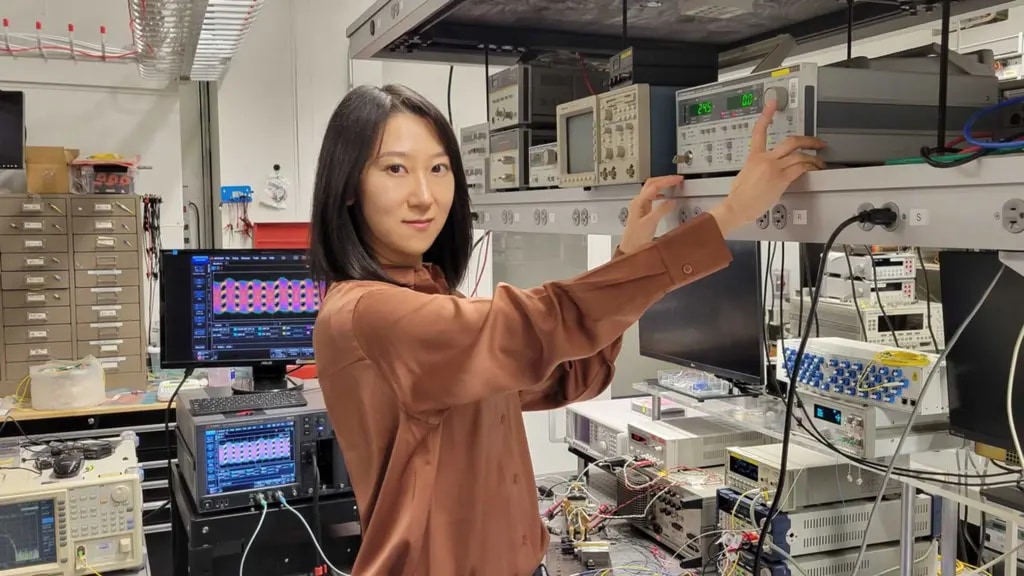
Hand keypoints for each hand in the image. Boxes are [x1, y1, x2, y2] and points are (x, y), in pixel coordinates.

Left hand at [619, 175, 682, 253]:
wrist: (630, 247)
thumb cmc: (636, 238)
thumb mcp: (651, 223)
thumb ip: (661, 210)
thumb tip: (671, 201)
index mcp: (639, 202)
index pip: (654, 185)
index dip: (667, 181)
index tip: (678, 179)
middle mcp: (638, 202)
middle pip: (651, 183)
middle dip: (664, 179)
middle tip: (677, 179)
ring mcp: (640, 206)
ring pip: (651, 189)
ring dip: (662, 184)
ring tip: (673, 183)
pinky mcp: (643, 211)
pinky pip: (652, 197)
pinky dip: (660, 193)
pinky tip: (665, 196)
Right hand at [708, 100, 826, 234]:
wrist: (737, 206)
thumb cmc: (738, 196)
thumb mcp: (744, 175)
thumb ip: (757, 167)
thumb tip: (765, 168)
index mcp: (754, 156)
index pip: (759, 131)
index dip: (766, 115)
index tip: (772, 104)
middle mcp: (765, 159)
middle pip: (791, 142)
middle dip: (808, 140)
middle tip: (816, 142)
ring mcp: (774, 168)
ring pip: (800, 155)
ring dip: (813, 158)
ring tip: (819, 161)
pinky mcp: (781, 180)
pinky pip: (800, 168)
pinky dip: (810, 167)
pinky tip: (814, 169)